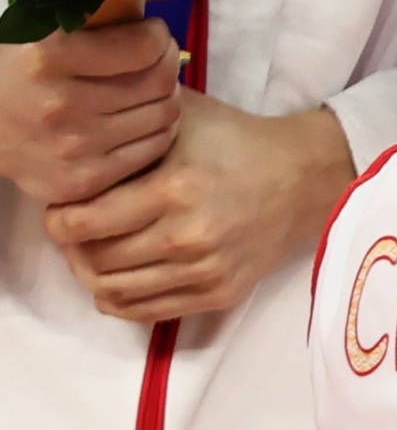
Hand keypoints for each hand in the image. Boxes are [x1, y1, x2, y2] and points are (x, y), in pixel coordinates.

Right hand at [0, 13, 179, 204]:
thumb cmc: (17, 71)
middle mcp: (60, 105)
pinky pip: (154, 148)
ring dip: (165, 96)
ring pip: (165, 115)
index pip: (145, 46)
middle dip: (167, 64)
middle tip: (155, 61)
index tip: (150, 34)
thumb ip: (105, 2)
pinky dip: (157, 129)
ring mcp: (72, 148)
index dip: (157, 36)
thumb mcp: (43, 29)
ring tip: (146, 88)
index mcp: (46, 58)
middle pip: (160, 82)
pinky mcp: (82, 180)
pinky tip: (138, 117)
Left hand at [43, 95, 354, 324]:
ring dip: (93, 274)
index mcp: (174, 190)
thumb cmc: (236, 141)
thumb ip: (127, 122)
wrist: (304, 176)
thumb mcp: (180, 117)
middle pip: (93, 261)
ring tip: (98, 252)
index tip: (62, 209)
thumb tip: (75, 137)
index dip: (58, 219)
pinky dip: (121, 298)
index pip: (80, 224)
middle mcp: (189, 237)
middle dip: (73, 247)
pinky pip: (145, 312)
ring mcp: (205, 270)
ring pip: (113, 291)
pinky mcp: (219, 293)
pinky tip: (121, 275)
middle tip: (77, 231)